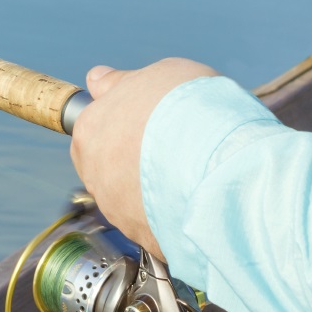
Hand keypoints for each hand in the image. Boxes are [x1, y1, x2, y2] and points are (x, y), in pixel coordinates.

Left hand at [68, 58, 218, 259]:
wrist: (220, 161)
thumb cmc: (190, 111)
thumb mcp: (157, 75)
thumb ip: (122, 82)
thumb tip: (99, 79)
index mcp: (91, 127)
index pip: (93, 124)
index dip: (123, 121)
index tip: (146, 120)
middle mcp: (94, 171)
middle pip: (107, 163)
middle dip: (131, 157)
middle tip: (169, 146)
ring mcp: (116, 208)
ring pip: (129, 196)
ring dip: (150, 187)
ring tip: (187, 173)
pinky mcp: (141, 236)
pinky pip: (153, 223)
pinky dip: (167, 214)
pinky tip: (192, 199)